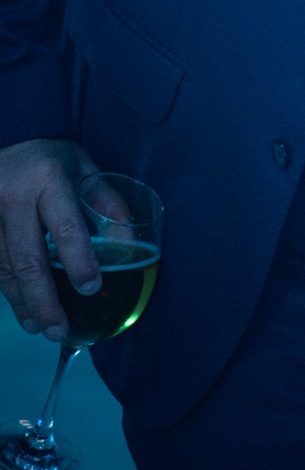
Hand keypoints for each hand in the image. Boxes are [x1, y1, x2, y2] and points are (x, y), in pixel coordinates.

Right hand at [0, 140, 104, 338]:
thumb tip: (127, 244)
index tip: (91, 288)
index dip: (79, 262)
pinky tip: (22, 307)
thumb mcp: (84, 169)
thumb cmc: (50, 159)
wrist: (9, 139)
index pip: (66, 229)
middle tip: (59, 330)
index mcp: (48, 179)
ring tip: (42, 327)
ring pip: (5, 270)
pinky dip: (8, 291)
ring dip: (23, 304)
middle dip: (44, 302)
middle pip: (28, 261)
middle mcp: (13, 197)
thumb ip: (105, 203)